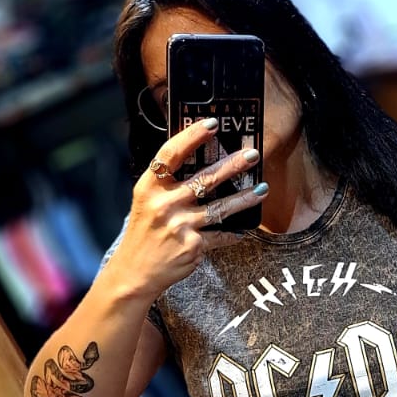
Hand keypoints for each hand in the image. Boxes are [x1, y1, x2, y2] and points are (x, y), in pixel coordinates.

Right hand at [108, 120, 263, 298]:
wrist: (134, 273)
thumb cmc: (143, 233)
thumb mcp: (145, 202)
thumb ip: (166, 183)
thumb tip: (196, 159)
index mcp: (149, 187)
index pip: (171, 154)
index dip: (192, 136)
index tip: (213, 124)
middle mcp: (164, 204)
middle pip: (204, 178)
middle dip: (233, 164)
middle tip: (253, 154)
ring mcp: (180, 225)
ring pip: (221, 208)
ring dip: (245, 198)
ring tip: (263, 189)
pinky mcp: (193, 246)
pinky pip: (220, 235)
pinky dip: (233, 234)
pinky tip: (242, 231)